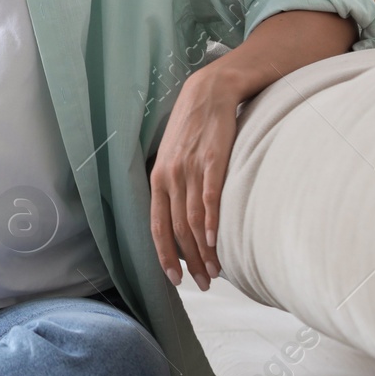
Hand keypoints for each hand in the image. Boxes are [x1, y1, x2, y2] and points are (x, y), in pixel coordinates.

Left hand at [148, 68, 238, 291]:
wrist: (209, 92)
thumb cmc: (194, 129)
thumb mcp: (174, 157)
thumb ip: (174, 186)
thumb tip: (182, 219)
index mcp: (158, 179)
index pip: (157, 226)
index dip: (164, 256)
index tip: (175, 280)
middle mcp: (171, 176)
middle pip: (177, 230)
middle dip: (190, 262)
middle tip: (204, 283)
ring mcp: (191, 169)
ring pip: (193, 220)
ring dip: (204, 251)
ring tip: (216, 272)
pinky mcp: (214, 160)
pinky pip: (209, 198)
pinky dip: (212, 223)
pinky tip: (217, 242)